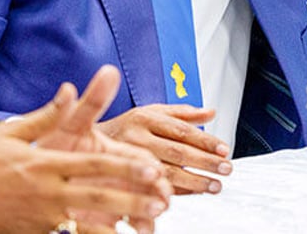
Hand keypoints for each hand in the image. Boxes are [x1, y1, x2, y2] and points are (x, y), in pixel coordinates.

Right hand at [0, 72, 170, 233]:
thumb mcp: (10, 131)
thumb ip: (46, 114)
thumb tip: (71, 88)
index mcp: (44, 163)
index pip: (92, 166)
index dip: (124, 168)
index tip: (152, 168)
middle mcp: (46, 192)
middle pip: (96, 197)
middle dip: (132, 200)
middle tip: (162, 202)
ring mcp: (39, 217)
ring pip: (86, 222)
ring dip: (117, 223)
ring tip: (145, 225)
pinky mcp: (31, 233)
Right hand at [100, 104, 232, 194]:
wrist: (80, 143)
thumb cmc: (124, 128)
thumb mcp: (149, 112)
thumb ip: (181, 113)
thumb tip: (210, 112)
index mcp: (145, 117)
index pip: (181, 130)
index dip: (205, 140)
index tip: (224, 149)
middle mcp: (136, 137)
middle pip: (176, 151)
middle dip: (204, 162)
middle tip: (225, 169)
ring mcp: (127, 159)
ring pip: (165, 173)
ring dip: (193, 182)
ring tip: (213, 186)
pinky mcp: (121, 177)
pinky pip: (152, 187)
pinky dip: (174, 192)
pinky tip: (192, 193)